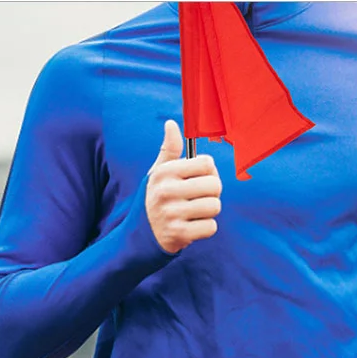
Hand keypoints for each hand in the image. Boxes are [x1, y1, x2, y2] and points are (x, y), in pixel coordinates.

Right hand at [145, 120, 221, 253]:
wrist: (141, 233)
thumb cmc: (156, 196)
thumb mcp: (158, 172)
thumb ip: (169, 149)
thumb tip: (171, 123)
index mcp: (165, 172)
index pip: (206, 164)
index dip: (209, 171)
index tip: (200, 177)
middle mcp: (166, 191)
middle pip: (215, 185)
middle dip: (212, 192)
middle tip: (200, 196)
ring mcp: (172, 213)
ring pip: (215, 206)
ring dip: (209, 210)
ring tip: (195, 211)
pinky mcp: (179, 234)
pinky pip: (211, 227)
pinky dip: (206, 227)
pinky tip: (192, 225)